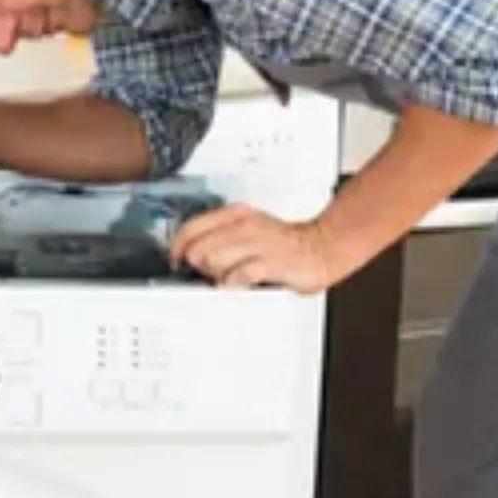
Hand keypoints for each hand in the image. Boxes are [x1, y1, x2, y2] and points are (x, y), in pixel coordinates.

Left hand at [168, 205, 338, 292]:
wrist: (320, 248)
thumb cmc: (282, 243)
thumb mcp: (246, 230)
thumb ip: (218, 237)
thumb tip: (190, 253)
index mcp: (236, 214)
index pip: (191, 228)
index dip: (177, 248)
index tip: (177, 261)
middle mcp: (245, 226)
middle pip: (198, 249)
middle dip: (199, 265)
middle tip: (211, 271)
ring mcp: (258, 243)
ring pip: (214, 261)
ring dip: (217, 275)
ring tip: (231, 276)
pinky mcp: (270, 262)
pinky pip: (238, 275)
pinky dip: (235, 283)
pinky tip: (242, 283)